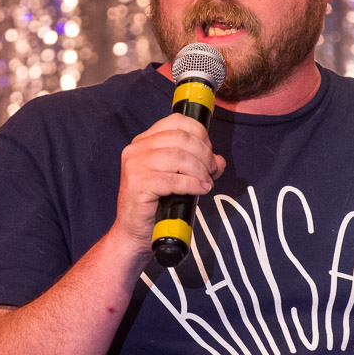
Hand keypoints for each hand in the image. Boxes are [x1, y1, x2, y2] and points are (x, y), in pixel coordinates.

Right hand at [113, 113, 225, 251]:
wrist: (134, 233)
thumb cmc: (156, 205)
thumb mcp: (179, 178)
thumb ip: (198, 165)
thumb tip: (219, 160)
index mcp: (144, 141)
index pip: (176, 121)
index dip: (199, 132)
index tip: (209, 149)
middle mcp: (136, 149)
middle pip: (181, 138)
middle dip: (204, 153)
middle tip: (211, 170)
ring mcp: (135, 166)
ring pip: (178, 157)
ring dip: (199, 170)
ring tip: (206, 182)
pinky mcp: (138, 184)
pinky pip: (173, 179)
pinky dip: (192, 184)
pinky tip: (200, 189)